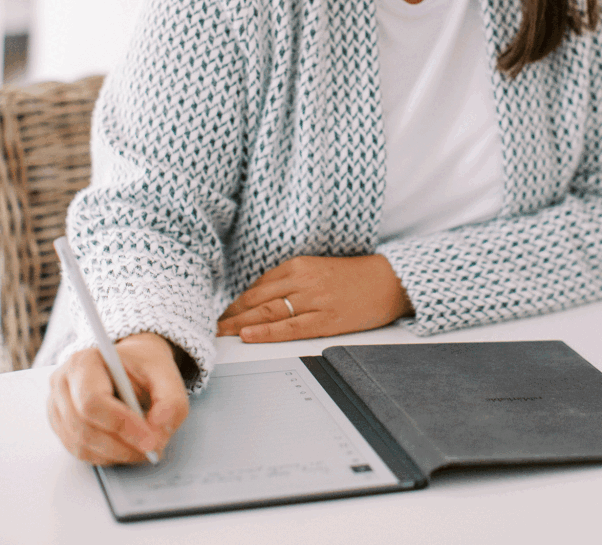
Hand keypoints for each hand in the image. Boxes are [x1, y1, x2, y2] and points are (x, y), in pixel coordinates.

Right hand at [47, 331, 188, 464]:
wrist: (130, 364)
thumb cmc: (142, 365)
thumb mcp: (166, 373)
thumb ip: (171, 399)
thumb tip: (160, 427)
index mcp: (85, 361)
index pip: (93, 401)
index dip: (121, 425)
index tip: (149, 440)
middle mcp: (64, 383)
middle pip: (84, 427)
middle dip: (121, 445)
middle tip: (150, 449)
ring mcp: (57, 406)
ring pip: (81, 445)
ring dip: (115, 454)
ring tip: (141, 448)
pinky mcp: (61, 426)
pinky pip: (79, 452)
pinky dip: (106, 456)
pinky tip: (125, 446)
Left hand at [216, 254, 412, 342]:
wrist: (388, 282)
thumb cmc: (353, 277)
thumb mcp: (318, 269)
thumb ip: (291, 280)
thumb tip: (262, 299)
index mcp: (299, 265)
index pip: (258, 285)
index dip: (238, 301)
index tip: (223, 312)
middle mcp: (303, 280)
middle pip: (257, 299)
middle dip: (232, 313)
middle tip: (213, 326)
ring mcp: (314, 300)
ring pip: (268, 313)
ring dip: (240, 323)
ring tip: (222, 333)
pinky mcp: (326, 319)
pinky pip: (289, 328)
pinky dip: (265, 332)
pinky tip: (248, 335)